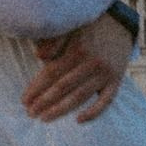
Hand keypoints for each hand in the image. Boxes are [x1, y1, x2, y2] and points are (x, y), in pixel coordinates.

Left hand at [21, 10, 135, 123]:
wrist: (120, 24)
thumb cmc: (89, 27)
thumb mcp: (71, 27)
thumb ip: (55, 40)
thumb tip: (39, 56)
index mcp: (78, 49)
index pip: (52, 72)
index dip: (37, 87)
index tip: (25, 100)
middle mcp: (92, 63)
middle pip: (63, 87)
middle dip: (44, 101)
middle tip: (30, 112)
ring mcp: (105, 73)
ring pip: (80, 96)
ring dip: (61, 109)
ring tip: (45, 118)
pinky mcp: (117, 81)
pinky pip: (106, 101)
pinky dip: (93, 112)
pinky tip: (79, 120)